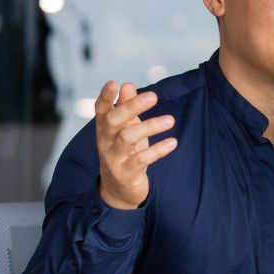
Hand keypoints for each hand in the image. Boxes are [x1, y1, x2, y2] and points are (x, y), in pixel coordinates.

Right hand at [95, 81, 176, 209]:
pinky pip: (141, 160)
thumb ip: (125, 107)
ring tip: (171, 120)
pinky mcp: (126, 174)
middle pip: (114, 120)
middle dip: (132, 107)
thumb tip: (127, 84)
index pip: (100, 110)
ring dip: (150, 127)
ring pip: (128, 138)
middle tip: (153, 95)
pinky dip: (158, 150)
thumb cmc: (124, 153)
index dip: (104, 96)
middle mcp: (105, 142)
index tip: (113, 83)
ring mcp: (114, 158)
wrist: (118, 190)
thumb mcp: (125, 129)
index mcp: (104, 129)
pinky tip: (172, 142)